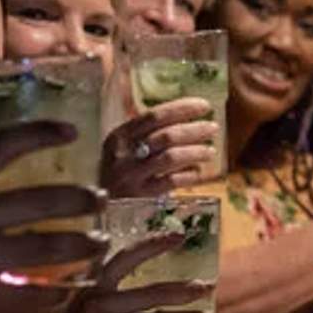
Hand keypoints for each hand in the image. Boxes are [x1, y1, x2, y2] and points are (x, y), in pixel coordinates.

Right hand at [0, 123, 107, 312]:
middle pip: (41, 200)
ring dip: (84, 246)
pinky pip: (35, 292)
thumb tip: (38, 177)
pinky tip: (71, 288)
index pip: (1, 146)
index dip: (40, 133)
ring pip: (48, 247)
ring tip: (100, 244)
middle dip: (83, 200)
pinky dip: (60, 291)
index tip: (73, 131)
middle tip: (103, 201)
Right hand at [27, 230, 213, 312]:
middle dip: (185, 290)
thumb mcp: (83, 303)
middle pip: (152, 292)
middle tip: (208, 287)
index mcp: (94, 286)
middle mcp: (99, 304)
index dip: (154, 244)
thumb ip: (111, 291)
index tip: (180, 235)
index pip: (126, 257)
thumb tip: (158, 287)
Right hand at [102, 98, 219, 196]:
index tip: (204, 105)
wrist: (99, 207)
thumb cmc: (119, 171)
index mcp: (119, 136)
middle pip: (166, 136)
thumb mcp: (124, 148)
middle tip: (213, 128)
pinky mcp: (140, 196)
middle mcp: (123, 154)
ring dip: (196, 152)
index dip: (182, 108)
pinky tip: (197, 172)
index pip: (154, 116)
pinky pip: (172, 181)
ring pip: (171, 157)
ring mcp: (132, 176)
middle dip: (194, 130)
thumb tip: (187, 114)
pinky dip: (188, 175)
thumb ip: (148, 133)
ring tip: (210, 151)